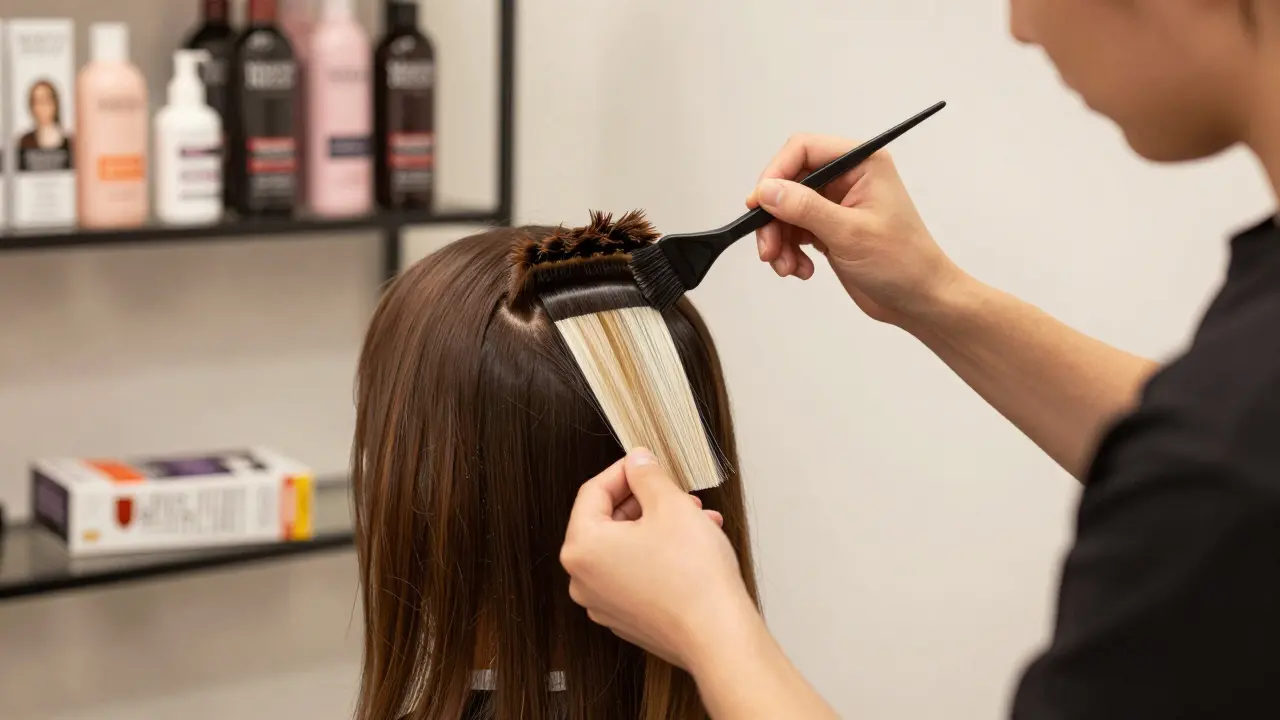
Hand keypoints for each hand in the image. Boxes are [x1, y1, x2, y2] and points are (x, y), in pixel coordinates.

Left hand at [561, 448, 758, 670]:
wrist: (718, 635)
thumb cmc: (693, 577)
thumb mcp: (670, 506)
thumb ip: (647, 475)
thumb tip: (637, 461)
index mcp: (582, 547)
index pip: (593, 492)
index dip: (624, 470)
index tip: (645, 462)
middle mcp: (583, 579)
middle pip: (608, 521)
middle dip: (647, 501)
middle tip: (677, 493)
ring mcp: (603, 603)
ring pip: (626, 548)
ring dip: (658, 527)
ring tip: (696, 519)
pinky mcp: (626, 618)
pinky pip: (635, 573)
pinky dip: (658, 555)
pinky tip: (692, 546)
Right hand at [746, 133, 966, 325]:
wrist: (919, 300)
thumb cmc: (904, 263)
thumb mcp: (850, 233)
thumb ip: (805, 209)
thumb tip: (768, 190)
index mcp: (862, 164)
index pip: (804, 149)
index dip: (776, 173)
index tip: (759, 203)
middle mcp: (848, 178)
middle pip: (789, 183)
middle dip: (774, 217)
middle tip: (768, 248)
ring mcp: (837, 204)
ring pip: (786, 210)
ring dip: (779, 240)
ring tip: (786, 266)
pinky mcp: (829, 228)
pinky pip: (793, 231)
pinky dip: (789, 251)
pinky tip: (801, 269)